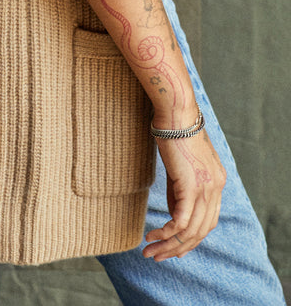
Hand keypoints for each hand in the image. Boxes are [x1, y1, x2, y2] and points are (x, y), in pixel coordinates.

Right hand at [143, 128, 226, 260]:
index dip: (190, 238)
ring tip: (150, 251)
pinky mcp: (191, 185)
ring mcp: (206, 187)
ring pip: (191, 230)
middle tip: (157, 256)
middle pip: (201, 231)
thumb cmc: (174, 130)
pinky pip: (182, 220)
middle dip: (178, 248)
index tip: (171, 246)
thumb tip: (175, 211)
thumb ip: (181, 188)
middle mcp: (216, 187)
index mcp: (217, 181)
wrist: (175, 112)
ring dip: (169, 245)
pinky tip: (153, 236)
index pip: (207, 221)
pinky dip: (167, 233)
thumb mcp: (181, 163)